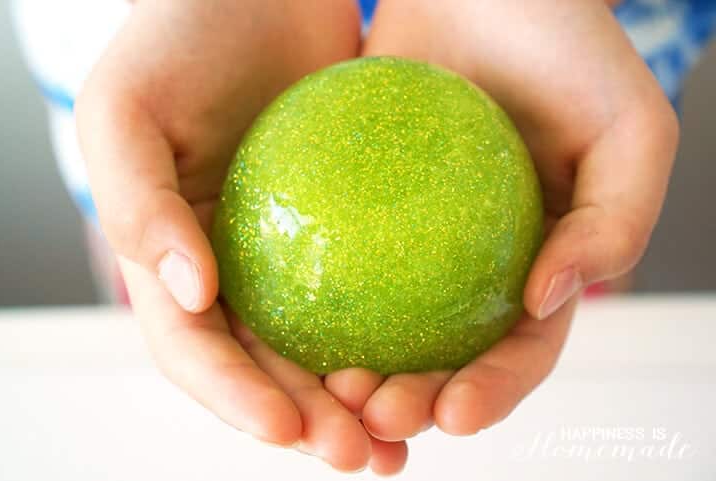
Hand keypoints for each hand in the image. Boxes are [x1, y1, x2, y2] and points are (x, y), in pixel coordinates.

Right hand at [76, 0, 406, 473]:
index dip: (233, 399)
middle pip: (267, 369)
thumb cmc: (178, 38)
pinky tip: (438, 357)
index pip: (194, 351)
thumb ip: (138, 203)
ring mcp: (293, 253)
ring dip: (362, 399)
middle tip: (366, 455)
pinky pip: (376, 288)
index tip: (288, 431)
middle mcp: (232, 271)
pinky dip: (399, 331)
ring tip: (408, 432)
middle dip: (310, 424)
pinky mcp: (349, 227)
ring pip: (326, 345)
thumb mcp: (126, 110)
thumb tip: (189, 294)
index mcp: (172, 262)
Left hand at [323, 0, 677, 441]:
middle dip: (412, 401)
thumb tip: (548, 300)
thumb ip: (617, 223)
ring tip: (329, 388)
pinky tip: (286, 320)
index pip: (518, 350)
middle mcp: (471, 264)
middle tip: (374, 414)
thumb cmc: (570, 46)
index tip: (453, 414)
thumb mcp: (630, 132)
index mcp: (539, 265)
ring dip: (354, 368)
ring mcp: (412, 239)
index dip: (492, 392)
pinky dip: (313, 296)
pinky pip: (332, 257)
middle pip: (441, 355)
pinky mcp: (359, 204)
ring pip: (380, 323)